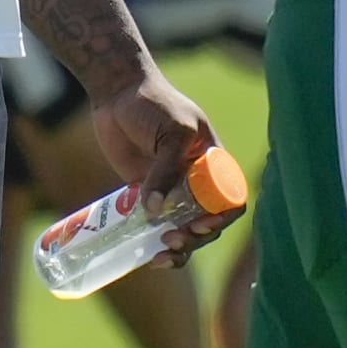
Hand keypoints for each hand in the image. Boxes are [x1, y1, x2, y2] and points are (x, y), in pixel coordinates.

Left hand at [86, 62, 237, 267]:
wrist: (116, 91)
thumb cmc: (152, 103)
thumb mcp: (171, 132)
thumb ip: (166, 170)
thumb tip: (155, 211)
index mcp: (213, 163)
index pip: (230, 198)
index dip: (222, 218)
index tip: (200, 225)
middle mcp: (196, 180)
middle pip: (207, 222)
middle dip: (195, 237)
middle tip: (173, 240)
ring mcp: (171, 189)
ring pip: (183, 229)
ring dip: (178, 248)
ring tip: (159, 256)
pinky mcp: (146, 194)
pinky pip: (155, 225)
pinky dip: (153, 243)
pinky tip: (147, 256)